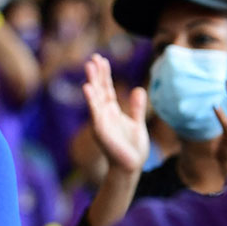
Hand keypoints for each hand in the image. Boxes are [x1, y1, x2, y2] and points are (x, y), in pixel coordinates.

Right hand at [82, 54, 148, 174]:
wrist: (130, 167)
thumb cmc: (132, 148)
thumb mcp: (138, 123)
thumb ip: (137, 107)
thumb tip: (139, 89)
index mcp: (112, 111)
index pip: (106, 88)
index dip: (104, 74)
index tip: (101, 59)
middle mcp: (104, 114)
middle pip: (99, 89)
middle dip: (96, 73)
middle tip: (93, 57)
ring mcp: (100, 121)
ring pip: (95, 97)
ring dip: (92, 81)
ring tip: (89, 66)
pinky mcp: (100, 130)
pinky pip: (94, 112)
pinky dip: (91, 100)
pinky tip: (87, 88)